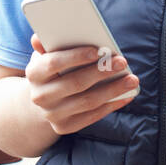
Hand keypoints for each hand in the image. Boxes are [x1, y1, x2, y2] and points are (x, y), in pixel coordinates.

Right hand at [24, 33, 139, 134]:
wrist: (43, 99)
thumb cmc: (51, 70)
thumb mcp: (47, 55)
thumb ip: (48, 44)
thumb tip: (39, 37)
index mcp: (33, 73)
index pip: (53, 63)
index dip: (76, 56)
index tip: (98, 50)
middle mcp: (39, 96)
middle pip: (75, 83)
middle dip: (101, 72)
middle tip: (122, 62)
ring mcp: (51, 114)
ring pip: (87, 102)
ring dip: (112, 90)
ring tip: (132, 79)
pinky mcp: (64, 127)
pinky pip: (91, 117)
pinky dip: (111, 105)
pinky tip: (126, 95)